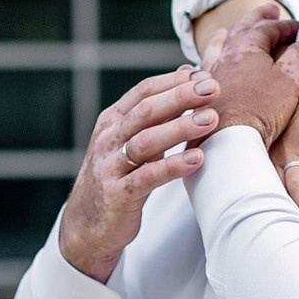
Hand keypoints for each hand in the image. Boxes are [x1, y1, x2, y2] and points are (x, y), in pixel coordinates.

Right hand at [58, 65, 219, 282]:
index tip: (205, 75)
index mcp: (112, 121)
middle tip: (212, 88)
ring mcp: (110, 167)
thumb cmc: (117, 176)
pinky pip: (148, 177)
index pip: (143, 92)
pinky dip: (173, 166)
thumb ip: (156, 112)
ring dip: (180, 127)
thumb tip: (187, 73)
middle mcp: (108, 139)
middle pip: (145, 111)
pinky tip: (197, 158)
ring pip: (146, 141)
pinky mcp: (118, 194)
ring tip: (210, 119)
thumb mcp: (129, 140)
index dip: (174, 81)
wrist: (85, 226)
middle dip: (180, 97)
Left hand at [199, 2, 298, 148]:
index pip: (268, 27)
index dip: (285, 25)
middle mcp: (224, 57)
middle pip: (241, 29)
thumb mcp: (290, 80)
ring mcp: (209, 75)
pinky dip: (206, 61)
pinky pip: (200, 69)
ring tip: (228, 31)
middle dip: (258, 18)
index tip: (298, 28)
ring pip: (217, 47)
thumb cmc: (260, 110)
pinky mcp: (200, 96)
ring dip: (228, 35)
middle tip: (270, 10)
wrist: (228, 141)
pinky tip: (200, 65)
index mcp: (246, 48)